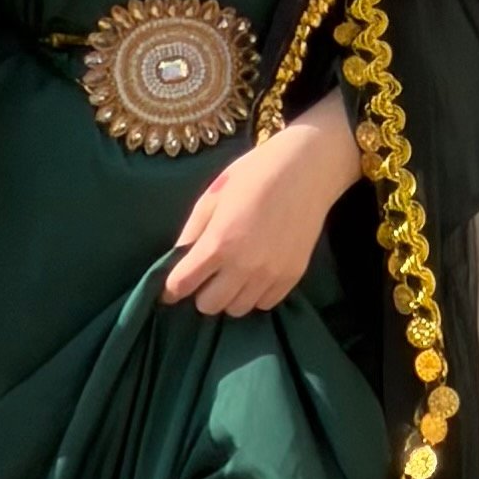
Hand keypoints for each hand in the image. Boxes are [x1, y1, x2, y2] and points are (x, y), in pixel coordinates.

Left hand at [162, 94, 361, 317]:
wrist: (307, 169)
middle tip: (206, 276)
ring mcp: (271, 274)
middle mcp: (244, 265)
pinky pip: (265, 304)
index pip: (182, 285)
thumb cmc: (254, 174)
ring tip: (232, 275)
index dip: (172, 288)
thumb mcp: (213, 196)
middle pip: (209, 305)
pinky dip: (255, 295)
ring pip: (237, 309)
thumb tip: (176, 260)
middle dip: (201, 293)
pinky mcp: (293, 276)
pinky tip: (254, 275)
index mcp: (219, 242)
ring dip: (229, 296)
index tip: (171, 286)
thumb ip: (192, 231)